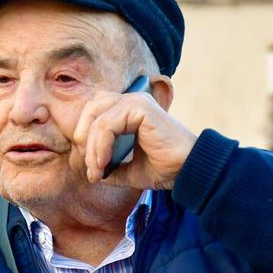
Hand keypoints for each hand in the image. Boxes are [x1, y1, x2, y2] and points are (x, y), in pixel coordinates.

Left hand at [71, 83, 196, 189]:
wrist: (189, 172)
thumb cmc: (164, 169)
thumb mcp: (128, 169)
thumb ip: (109, 165)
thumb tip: (90, 172)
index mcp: (128, 110)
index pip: (93, 113)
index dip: (85, 139)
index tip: (92, 172)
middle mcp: (131, 100)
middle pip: (90, 111)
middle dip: (83, 141)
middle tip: (91, 171)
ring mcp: (136, 100)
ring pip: (96, 118)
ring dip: (91, 148)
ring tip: (97, 171)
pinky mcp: (140, 107)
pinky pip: (106, 124)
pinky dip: (100, 146)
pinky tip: (104, 164)